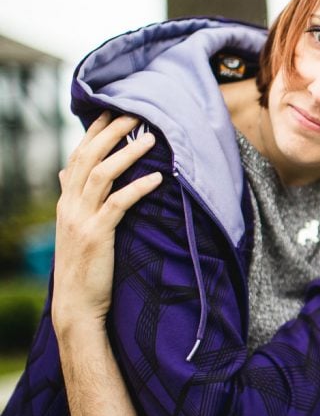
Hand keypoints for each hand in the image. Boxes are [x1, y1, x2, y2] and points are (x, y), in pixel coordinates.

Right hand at [52, 113, 162, 337]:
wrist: (77, 305)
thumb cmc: (84, 266)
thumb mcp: (75, 228)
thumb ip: (74, 199)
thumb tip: (68, 174)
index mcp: (66, 201)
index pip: (77, 156)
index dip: (93, 132)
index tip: (112, 110)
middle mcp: (69, 205)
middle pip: (88, 157)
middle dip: (110, 132)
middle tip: (135, 113)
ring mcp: (81, 219)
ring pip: (101, 175)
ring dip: (127, 153)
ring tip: (151, 138)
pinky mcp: (96, 235)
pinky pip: (118, 204)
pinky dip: (137, 188)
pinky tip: (157, 178)